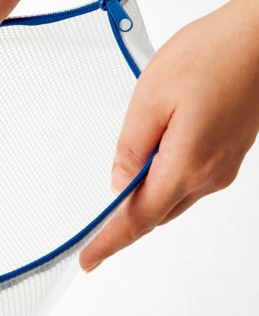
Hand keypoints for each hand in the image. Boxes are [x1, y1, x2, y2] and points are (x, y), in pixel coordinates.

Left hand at [79, 0, 258, 271]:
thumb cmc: (214, 55)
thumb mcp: (151, 99)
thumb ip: (130, 148)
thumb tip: (121, 182)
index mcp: (185, 166)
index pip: (137, 220)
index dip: (109, 243)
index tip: (89, 260)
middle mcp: (208, 175)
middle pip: (154, 212)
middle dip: (124, 213)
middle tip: (97, 217)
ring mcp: (221, 168)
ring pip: (170, 197)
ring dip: (145, 192)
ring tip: (130, 165)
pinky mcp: (226, 156)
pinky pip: (185, 181)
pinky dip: (163, 179)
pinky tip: (156, 154)